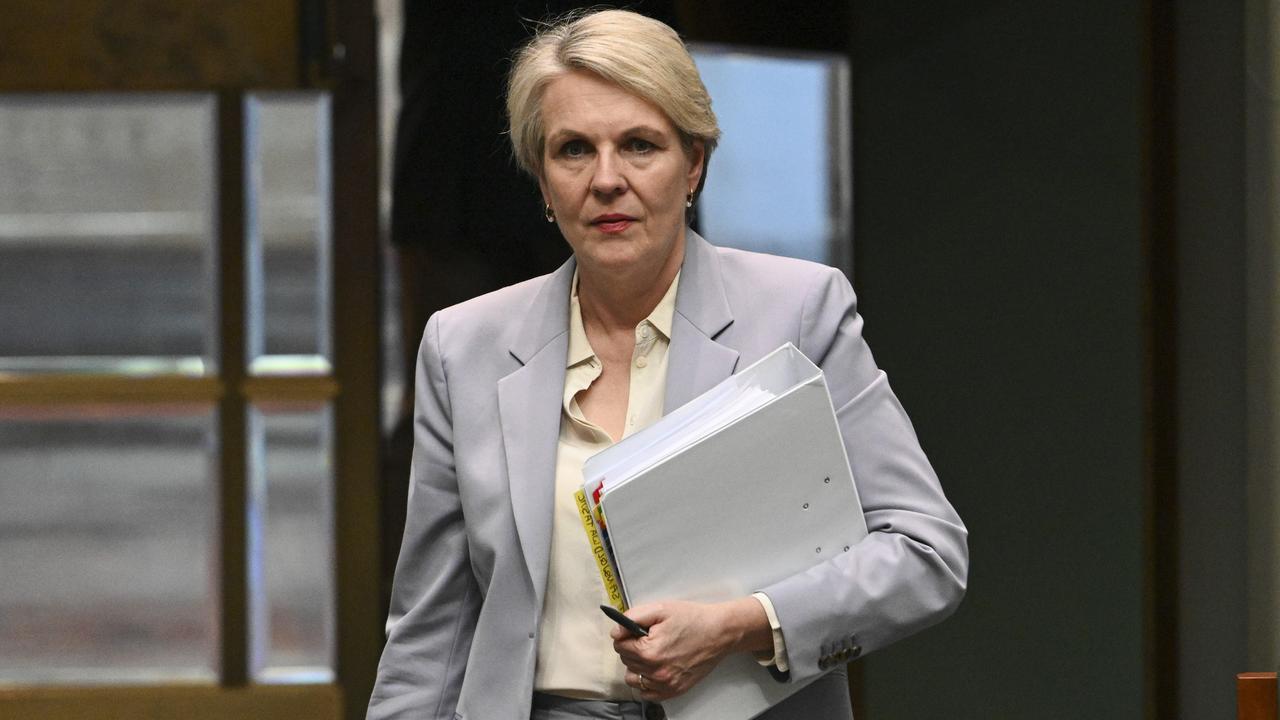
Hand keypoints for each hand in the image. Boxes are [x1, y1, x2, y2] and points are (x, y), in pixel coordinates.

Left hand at [612, 597, 771, 700]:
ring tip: (653, 653)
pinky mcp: (674, 691)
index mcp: (649, 651)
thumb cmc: (693, 619)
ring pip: (633, 677)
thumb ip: (633, 617)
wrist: (720, 633)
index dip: (626, 634)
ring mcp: (665, 684)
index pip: (619, 645)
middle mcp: (656, 672)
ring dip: (637, 665)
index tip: (638, 630)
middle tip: (650, 638)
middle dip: (632, 647)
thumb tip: (616, 632)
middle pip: (625, 660)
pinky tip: (656, 667)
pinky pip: (646, 692)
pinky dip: (647, 681)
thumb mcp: (661, 609)